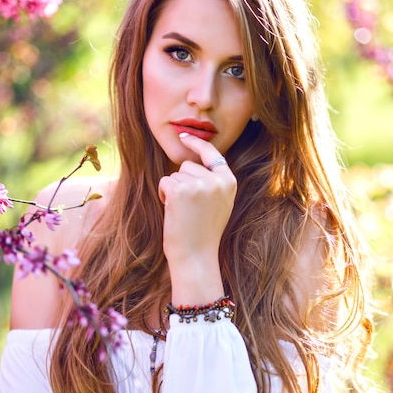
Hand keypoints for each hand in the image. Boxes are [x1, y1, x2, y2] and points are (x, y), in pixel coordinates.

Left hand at [158, 133, 236, 304]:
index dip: (196, 144)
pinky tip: (173, 212)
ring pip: (175, 175)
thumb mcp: (219, 204)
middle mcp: (216, 180)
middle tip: (189, 209)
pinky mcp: (180, 190)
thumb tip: (194, 161)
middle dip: (183, 183)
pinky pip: (165, 182)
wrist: (196, 256)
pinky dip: (163, 195)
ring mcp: (198, 184)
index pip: (213, 153)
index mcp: (229, 182)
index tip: (184, 136)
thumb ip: (213, 182)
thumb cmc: (204, 233)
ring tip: (183, 212)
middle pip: (188, 166)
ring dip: (173, 190)